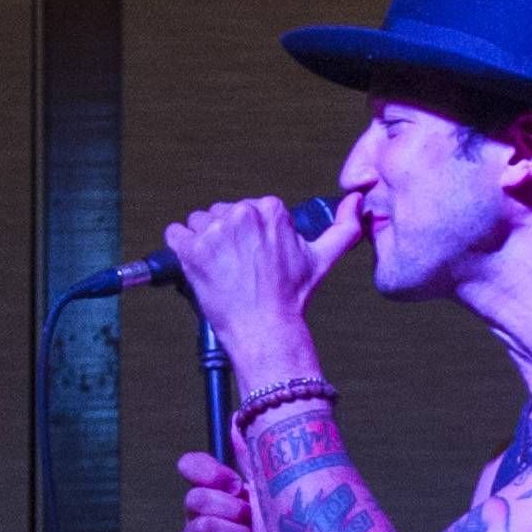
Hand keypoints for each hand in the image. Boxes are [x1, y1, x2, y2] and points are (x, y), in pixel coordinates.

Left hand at [162, 195, 363, 372]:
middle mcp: (242, 215)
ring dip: (205, 242)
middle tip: (240, 267)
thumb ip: (344, 227)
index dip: (250, 234)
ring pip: (199, 222)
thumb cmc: (291, 296)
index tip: (256, 256)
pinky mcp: (192, 249)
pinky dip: (181, 249)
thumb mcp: (323, 258)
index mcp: (270, 210)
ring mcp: (215, 232)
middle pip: (222, 213)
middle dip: (227, 236)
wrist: (265, 328)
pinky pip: (175, 234)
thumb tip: (356, 203)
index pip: (249, 209)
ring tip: (222, 269)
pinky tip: (200, 266)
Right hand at [172, 447, 292, 531]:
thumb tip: (238, 415)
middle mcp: (203, 515)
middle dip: (232, 511)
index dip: (207, 471)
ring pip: (199, 524)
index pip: (192, 467)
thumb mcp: (272, 491)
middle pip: (195, 497)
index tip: (234, 484)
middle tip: (252, 526)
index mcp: (221, 494)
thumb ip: (253, 457)